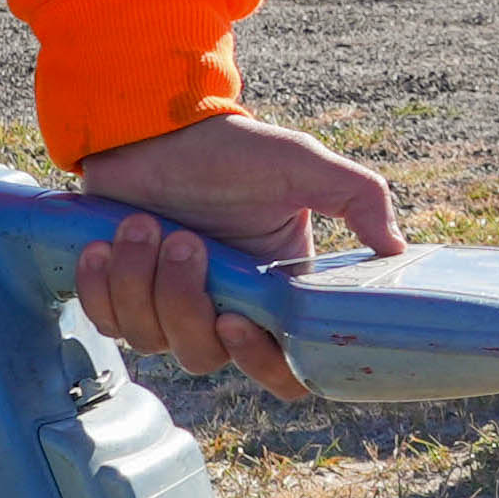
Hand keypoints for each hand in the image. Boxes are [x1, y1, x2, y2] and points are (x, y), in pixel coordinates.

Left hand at [69, 113, 403, 399]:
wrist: (157, 127)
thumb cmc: (233, 149)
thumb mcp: (304, 165)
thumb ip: (358, 198)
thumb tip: (396, 250)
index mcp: (275, 296)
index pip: (282, 370)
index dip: (261, 365)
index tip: (237, 320)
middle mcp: (225, 311)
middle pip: (205, 356)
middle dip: (186, 301)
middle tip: (185, 241)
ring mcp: (169, 309)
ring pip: (151, 341)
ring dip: (140, 282)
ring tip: (141, 224)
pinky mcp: (122, 297)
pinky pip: (107, 322)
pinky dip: (102, 286)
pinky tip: (104, 244)